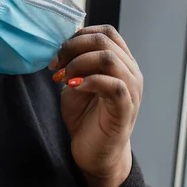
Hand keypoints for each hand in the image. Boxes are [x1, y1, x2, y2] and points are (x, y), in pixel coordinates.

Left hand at [50, 25, 142, 186]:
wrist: (94, 153)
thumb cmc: (85, 116)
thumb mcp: (75, 82)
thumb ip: (74, 62)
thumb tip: (63, 42)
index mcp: (121, 62)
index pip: (106, 32)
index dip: (79, 35)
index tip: (58, 52)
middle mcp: (131, 72)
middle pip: (104, 41)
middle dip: (73, 47)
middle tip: (55, 64)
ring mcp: (131, 90)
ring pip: (109, 58)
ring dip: (79, 63)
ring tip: (63, 77)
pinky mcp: (126, 108)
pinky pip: (113, 85)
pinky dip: (89, 81)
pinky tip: (73, 87)